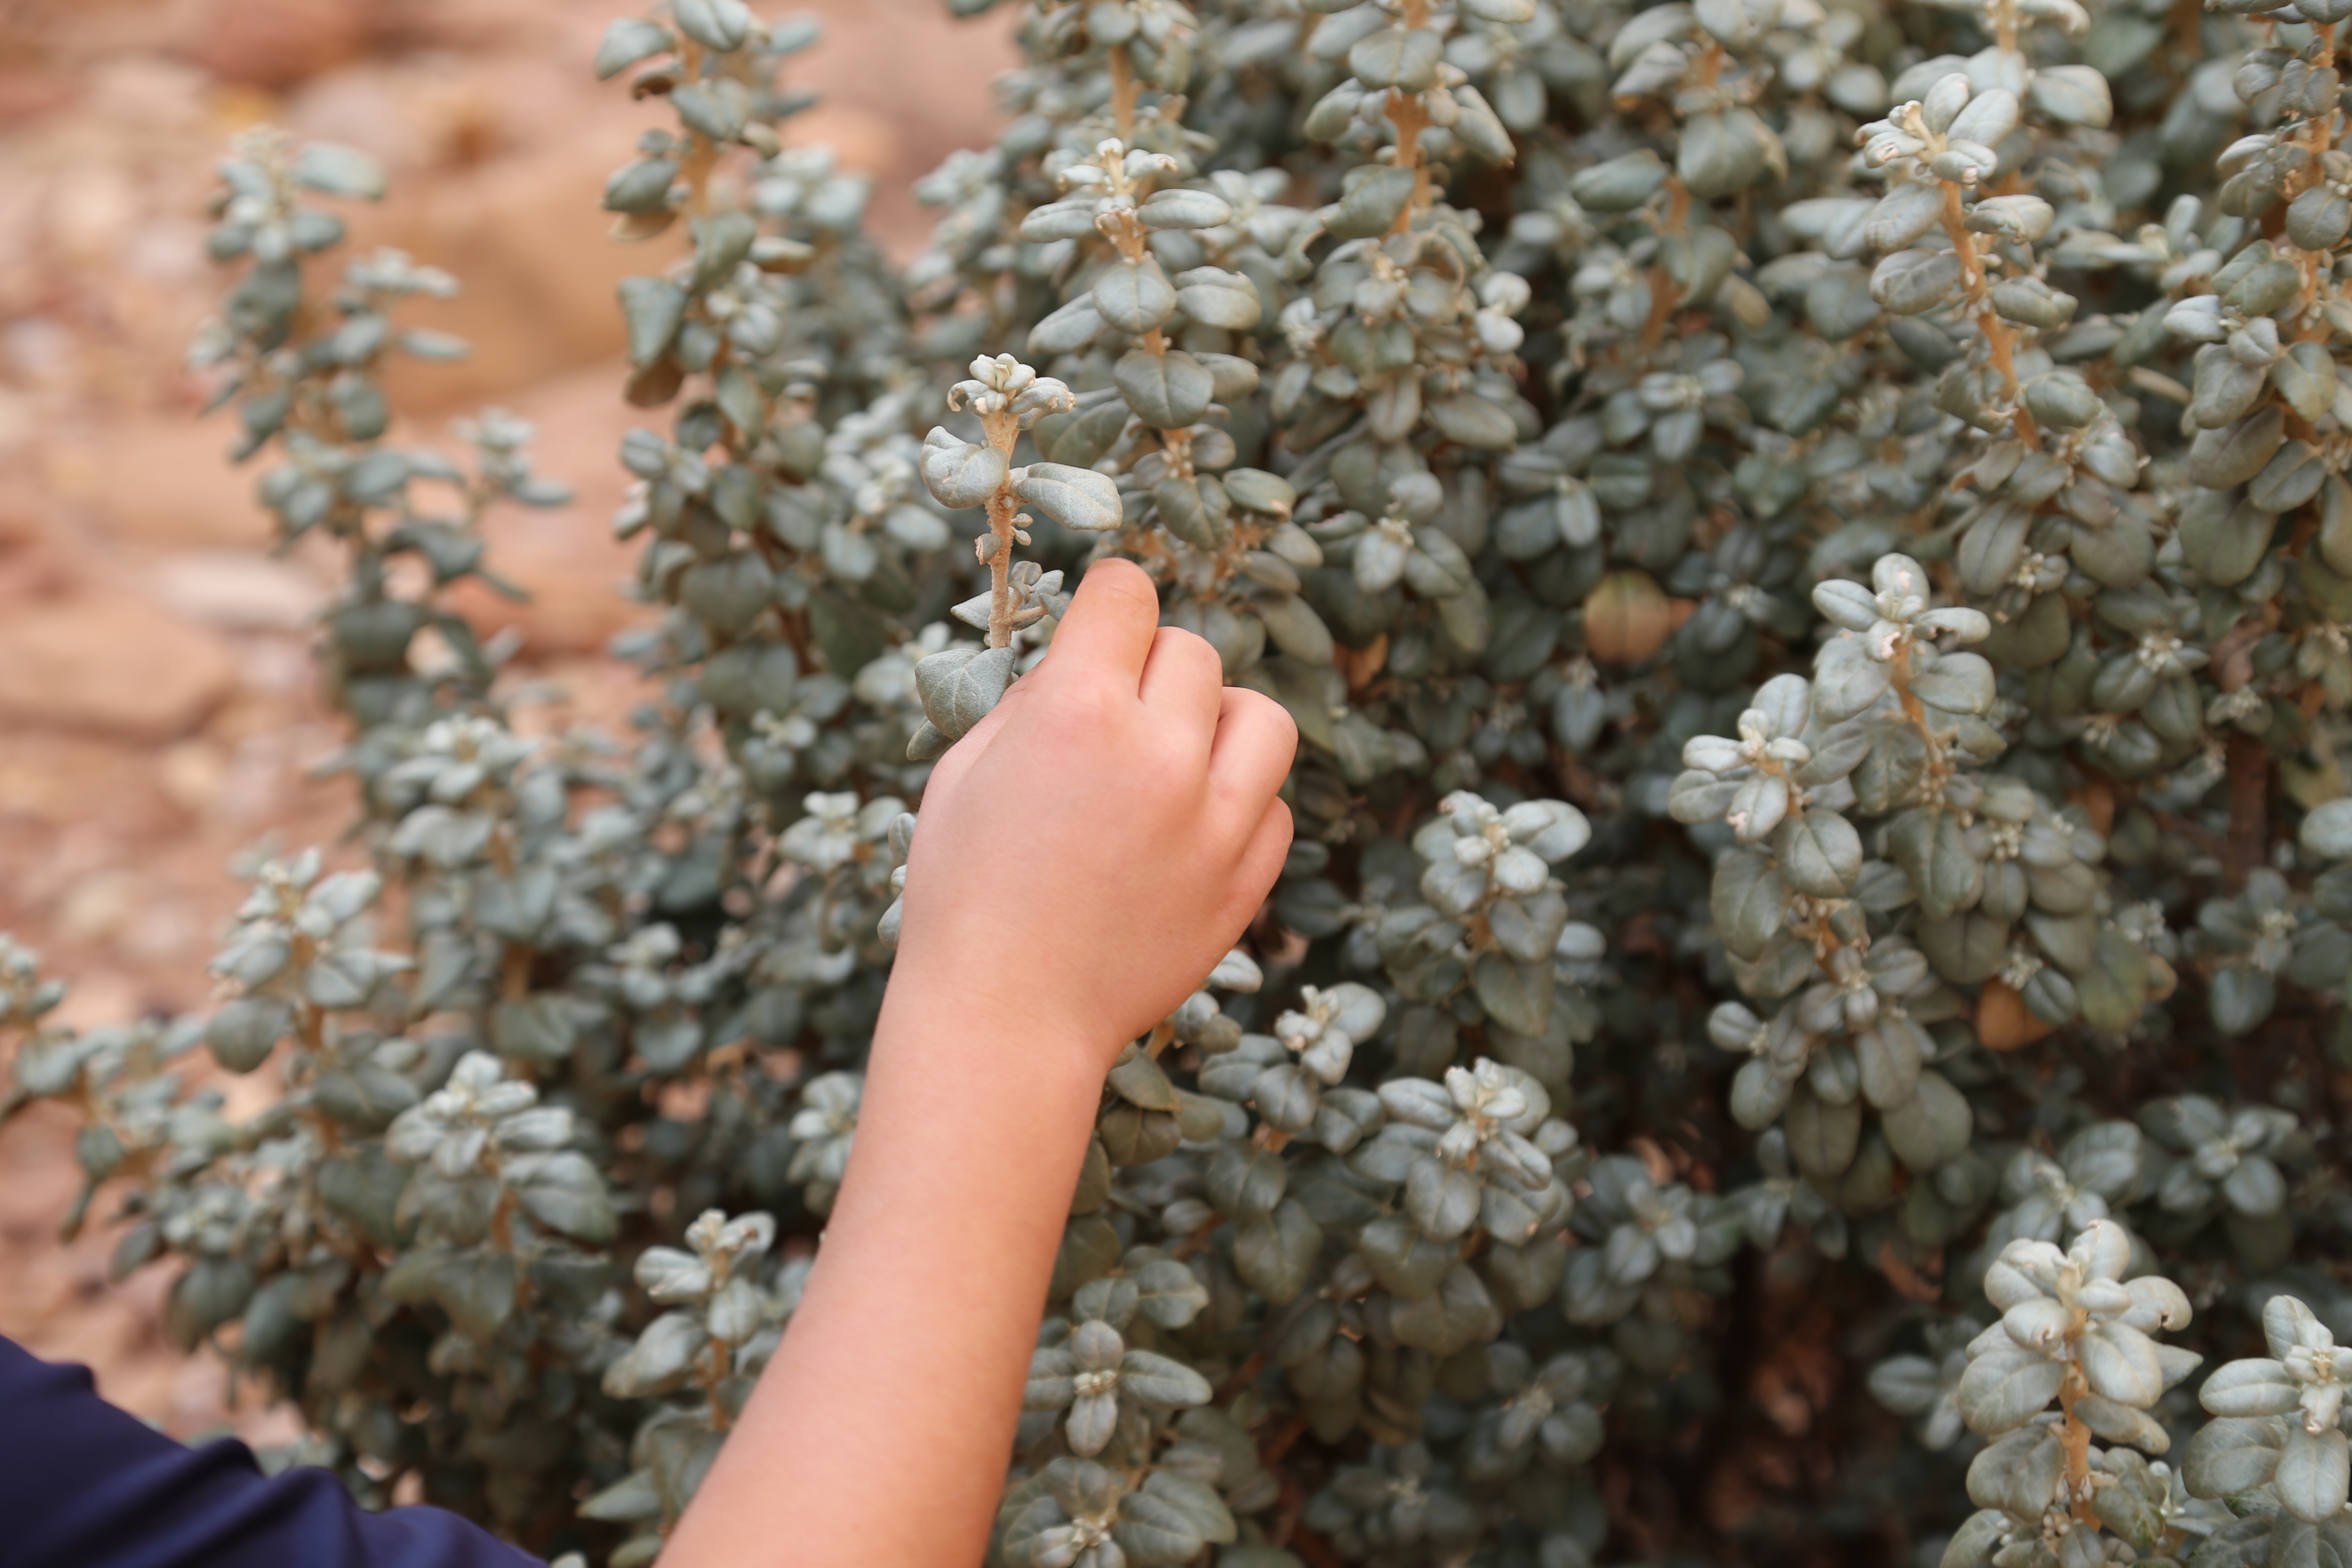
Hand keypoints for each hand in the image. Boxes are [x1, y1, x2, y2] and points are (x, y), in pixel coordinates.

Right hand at [891, 558, 1295, 1067]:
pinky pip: (1274, 806)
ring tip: (1177, 758)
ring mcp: (1213, 823)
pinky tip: (1189, 827)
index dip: (1110, 600)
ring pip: (1262, 717)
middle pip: (1193, 652)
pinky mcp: (1243, 883)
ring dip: (1220, 723)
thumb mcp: (963, 773)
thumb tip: (1081, 659)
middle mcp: (1159, 756)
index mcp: (1077, 712)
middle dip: (1151, 671)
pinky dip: (1239, 804)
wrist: (1005, 1021)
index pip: (1127, 593)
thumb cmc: (963, 896)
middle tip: (1115, 718)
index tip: (1103, 623)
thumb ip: (1029, 701)